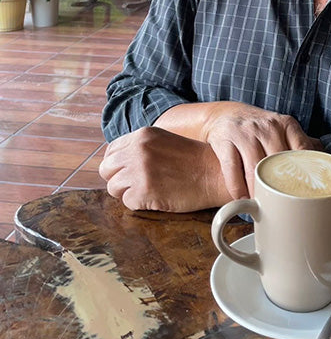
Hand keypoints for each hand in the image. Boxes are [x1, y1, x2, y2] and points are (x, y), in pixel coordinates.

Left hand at [99, 126, 229, 211]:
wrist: (216, 174)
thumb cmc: (194, 161)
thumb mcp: (165, 142)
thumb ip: (142, 147)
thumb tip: (119, 162)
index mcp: (142, 135)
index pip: (110, 151)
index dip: (117, 164)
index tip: (126, 172)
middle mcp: (137, 150)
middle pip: (106, 169)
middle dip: (118, 178)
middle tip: (135, 184)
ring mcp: (139, 170)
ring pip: (113, 187)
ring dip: (128, 192)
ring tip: (149, 191)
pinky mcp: (144, 191)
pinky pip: (127, 202)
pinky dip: (139, 204)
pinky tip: (157, 197)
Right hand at [196, 102, 317, 199]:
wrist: (225, 115)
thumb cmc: (260, 129)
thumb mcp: (282, 130)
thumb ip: (301, 146)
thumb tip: (328, 164)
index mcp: (286, 124)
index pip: (302, 151)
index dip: (306, 174)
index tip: (309, 194)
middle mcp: (267, 126)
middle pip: (278, 163)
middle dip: (281, 188)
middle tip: (286, 208)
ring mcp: (245, 132)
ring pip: (255, 169)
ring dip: (258, 192)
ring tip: (262, 207)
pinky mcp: (224, 140)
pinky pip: (232, 169)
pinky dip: (237, 189)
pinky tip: (242, 199)